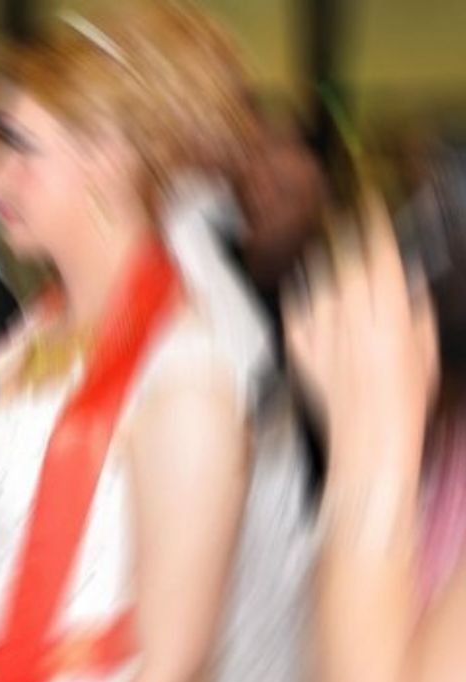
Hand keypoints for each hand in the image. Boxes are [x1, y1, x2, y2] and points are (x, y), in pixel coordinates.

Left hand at [283, 193, 437, 470]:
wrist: (367, 436)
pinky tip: (309, 293)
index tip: (369, 203)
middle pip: (345, 259)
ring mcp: (322, 329)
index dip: (373, 223)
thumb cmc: (403, 398)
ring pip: (318, 279)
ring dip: (323, 262)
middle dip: (345, 233)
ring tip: (327, 251)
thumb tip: (406, 282)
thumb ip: (414, 311)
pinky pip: (298, 308)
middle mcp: (353, 316)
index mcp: (390, 313)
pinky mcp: (300, 345)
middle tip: (343, 216)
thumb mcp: (424, 349)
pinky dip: (303, 297)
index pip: (379, 254)